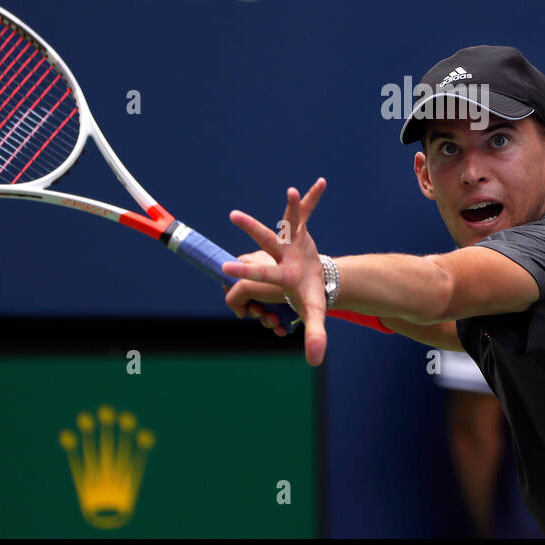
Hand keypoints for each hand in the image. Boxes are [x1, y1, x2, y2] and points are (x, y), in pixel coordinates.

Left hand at [223, 178, 328, 365]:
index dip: (243, 271)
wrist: (313, 280)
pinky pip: (307, 212)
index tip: (225, 267)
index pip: (259, 274)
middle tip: (233, 215)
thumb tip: (315, 361)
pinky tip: (320, 183)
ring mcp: (290, 241)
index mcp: (280, 276)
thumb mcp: (313, 314)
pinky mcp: (301, 231)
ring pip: (287, 221)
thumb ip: (315, 335)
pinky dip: (312, 199)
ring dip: (292, 208)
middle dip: (252, 228)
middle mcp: (280, 256)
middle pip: (265, 241)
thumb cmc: (308, 297)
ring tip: (292, 191)